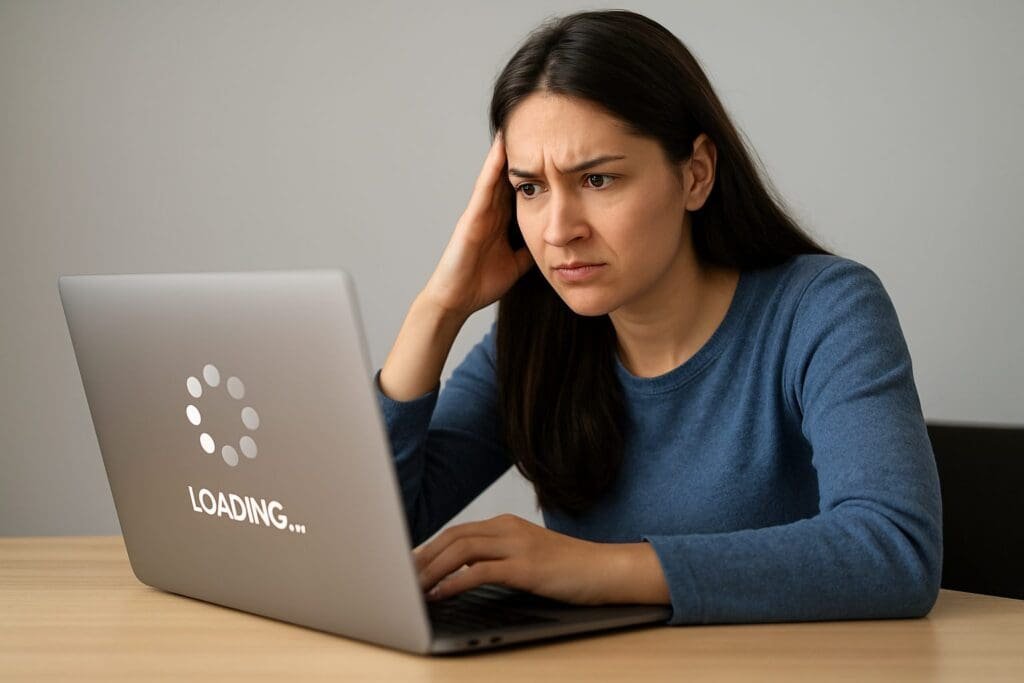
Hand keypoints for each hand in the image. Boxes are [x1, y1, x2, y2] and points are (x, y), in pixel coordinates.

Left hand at [412, 514, 670, 605]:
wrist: (606, 569)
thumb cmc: (569, 568)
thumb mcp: (528, 556)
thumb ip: (499, 558)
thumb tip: (463, 573)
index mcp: (507, 524)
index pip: (457, 531)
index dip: (429, 547)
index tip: (409, 565)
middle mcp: (508, 529)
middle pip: (453, 536)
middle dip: (423, 557)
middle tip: (402, 577)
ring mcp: (518, 546)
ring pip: (462, 550)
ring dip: (433, 569)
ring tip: (414, 587)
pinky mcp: (526, 568)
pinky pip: (481, 571)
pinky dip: (455, 582)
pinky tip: (441, 594)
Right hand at [421, 132, 534, 319]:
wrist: (456, 300)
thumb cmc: (480, 283)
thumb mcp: (517, 264)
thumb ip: (530, 249)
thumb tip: (550, 242)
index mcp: (501, 222)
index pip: (521, 189)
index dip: (536, 169)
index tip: (554, 148)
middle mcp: (491, 212)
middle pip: (510, 175)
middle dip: (524, 152)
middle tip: (540, 124)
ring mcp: (480, 212)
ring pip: (497, 174)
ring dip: (507, 149)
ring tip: (519, 122)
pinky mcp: (471, 217)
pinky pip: (484, 187)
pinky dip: (493, 167)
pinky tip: (502, 148)